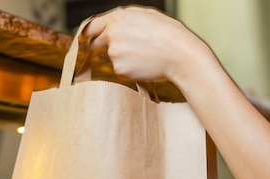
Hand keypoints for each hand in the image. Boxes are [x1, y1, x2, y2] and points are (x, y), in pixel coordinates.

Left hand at [81, 6, 209, 84]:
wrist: (181, 54)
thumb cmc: (170, 35)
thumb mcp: (147, 16)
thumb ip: (126, 20)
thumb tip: (113, 26)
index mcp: (119, 17)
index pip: (92, 26)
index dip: (90, 35)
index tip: (88, 41)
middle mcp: (112, 32)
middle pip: (96, 43)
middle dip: (103, 49)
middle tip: (122, 54)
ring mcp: (114, 51)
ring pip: (111, 58)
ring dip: (122, 60)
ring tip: (144, 57)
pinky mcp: (120, 68)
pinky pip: (120, 71)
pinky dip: (130, 70)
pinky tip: (145, 66)